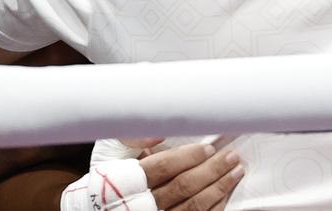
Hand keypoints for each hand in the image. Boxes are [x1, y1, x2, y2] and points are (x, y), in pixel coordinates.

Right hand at [62, 142, 243, 210]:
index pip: (161, 168)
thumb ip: (131, 135)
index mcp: (123, 181)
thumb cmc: (107, 174)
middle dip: (211, 171)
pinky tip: (225, 191)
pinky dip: (214, 206)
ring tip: (235, 170)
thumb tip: (160, 128)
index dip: (186, 157)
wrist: (96, 208)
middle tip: (230, 155)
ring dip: (218, 188)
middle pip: (181, 188)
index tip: (207, 147)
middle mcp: (139, 205)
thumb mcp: (110, 150)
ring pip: (192, 207)